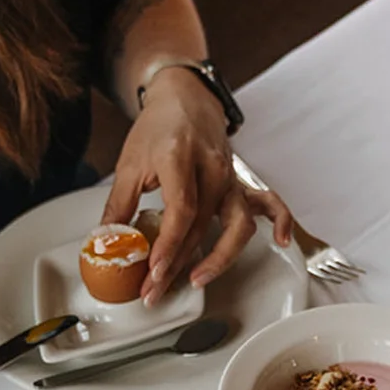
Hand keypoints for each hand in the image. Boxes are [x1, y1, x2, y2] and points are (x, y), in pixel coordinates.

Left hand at [104, 70, 290, 304]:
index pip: (181, 211)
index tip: (154, 270)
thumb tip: (107, 242)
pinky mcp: (241, 183)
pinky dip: (281, 222)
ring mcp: (231, 177)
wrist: (184, 99)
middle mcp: (212, 169)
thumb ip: (119, 205)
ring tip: (197, 279)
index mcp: (180, 157)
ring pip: (238, 225)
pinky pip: (270, 203)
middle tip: (156, 290)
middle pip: (202, 228)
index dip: (169, 245)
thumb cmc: (159, 127)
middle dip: (178, 265)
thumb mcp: (129, 163)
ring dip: (220, 258)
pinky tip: (282, 241)